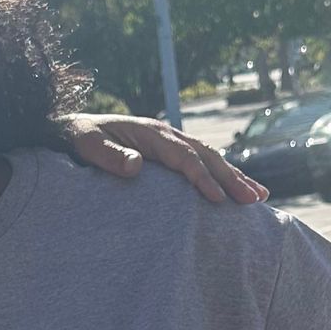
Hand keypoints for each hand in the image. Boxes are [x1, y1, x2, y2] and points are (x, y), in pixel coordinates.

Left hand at [62, 114, 266, 203]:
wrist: (71, 129)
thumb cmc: (78, 140)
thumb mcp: (87, 145)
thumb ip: (109, 156)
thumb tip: (135, 165)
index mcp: (151, 134)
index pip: (184, 156)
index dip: (201, 177)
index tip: (217, 199)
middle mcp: (166, 135)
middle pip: (206, 156)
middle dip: (231, 178)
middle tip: (253, 200)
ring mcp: (170, 142)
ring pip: (210, 158)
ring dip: (235, 177)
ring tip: (259, 196)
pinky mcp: (170, 152)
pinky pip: (202, 163)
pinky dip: (222, 176)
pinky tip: (237, 189)